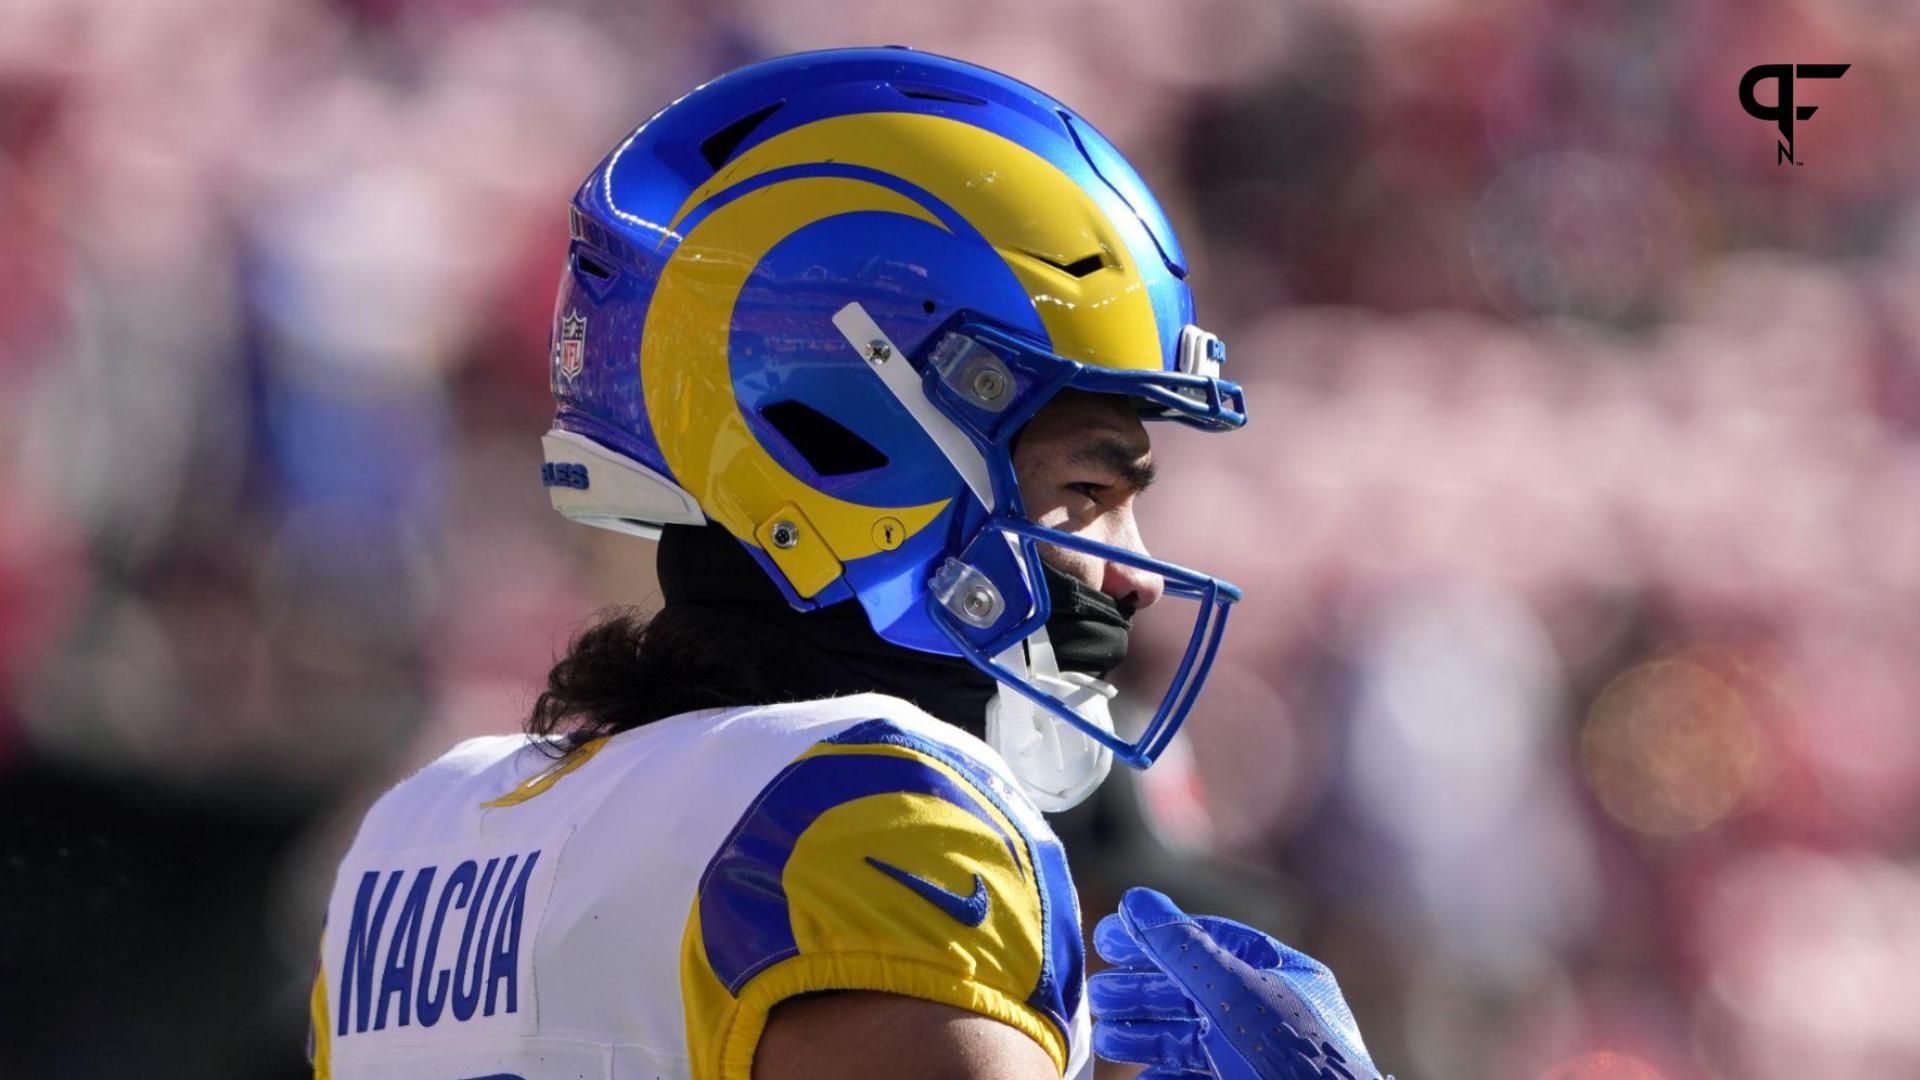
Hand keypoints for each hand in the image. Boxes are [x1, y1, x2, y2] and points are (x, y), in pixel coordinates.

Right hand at [1088, 888, 1387, 1079]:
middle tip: (1097, 994)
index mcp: (1280, 975)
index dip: (1155, 937)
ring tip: (1105, 1037)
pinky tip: (1137, 1077)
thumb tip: (1135, 900)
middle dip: (1141, 992)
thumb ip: (1181, 949)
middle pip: (1192, 991)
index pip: (1210, 940)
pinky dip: (1162, 1074)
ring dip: (1144, 1036)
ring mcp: (1258, 1056)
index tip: (1107, 939)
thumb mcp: (1234, 994)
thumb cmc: (1293, 1058)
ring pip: (1189, 1038)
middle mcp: (1269, 1013)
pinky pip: (1194, 1075)